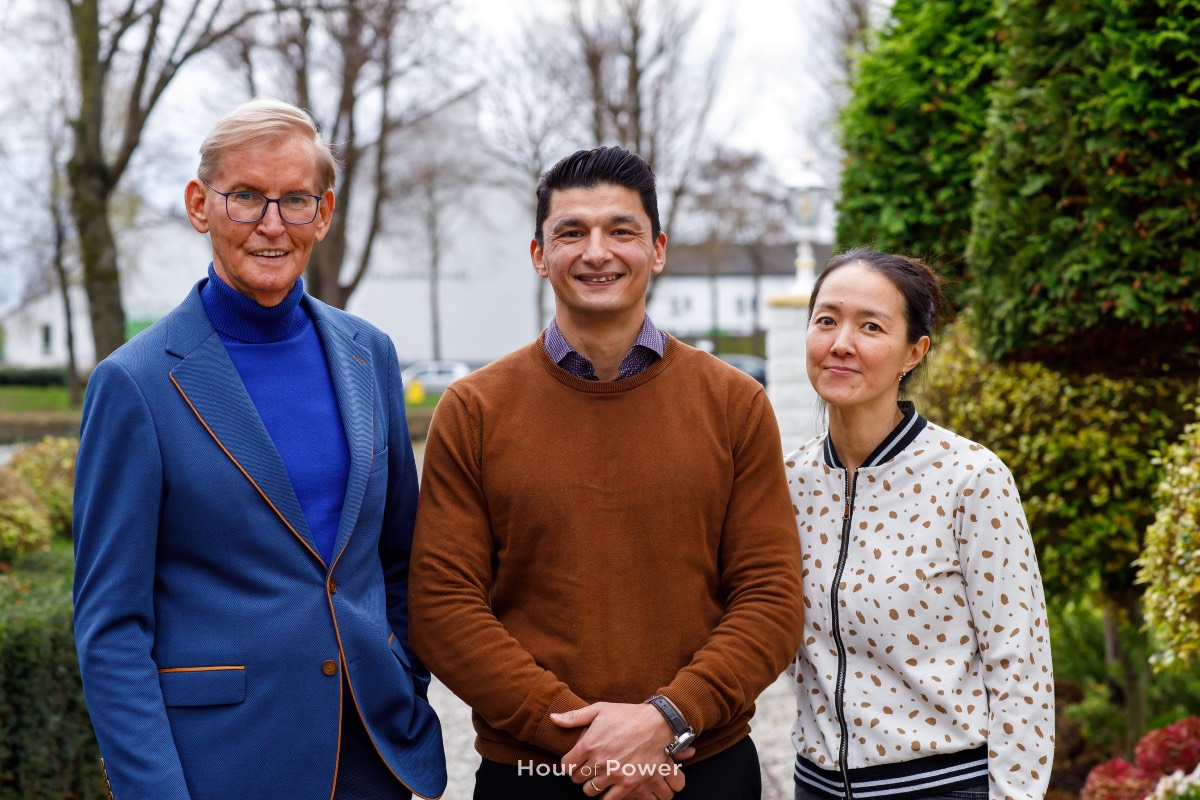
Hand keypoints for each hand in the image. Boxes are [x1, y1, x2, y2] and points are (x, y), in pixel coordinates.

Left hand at [551, 702, 688, 799]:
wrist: (657, 724)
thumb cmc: (627, 715)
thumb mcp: (599, 709)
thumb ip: (574, 717)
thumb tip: (553, 719)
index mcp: (589, 744)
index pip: (566, 766)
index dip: (569, 764)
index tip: (575, 762)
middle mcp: (599, 761)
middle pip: (577, 779)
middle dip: (580, 773)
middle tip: (588, 767)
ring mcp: (613, 774)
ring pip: (590, 791)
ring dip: (592, 784)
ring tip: (599, 776)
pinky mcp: (628, 784)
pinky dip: (605, 796)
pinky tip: (608, 787)